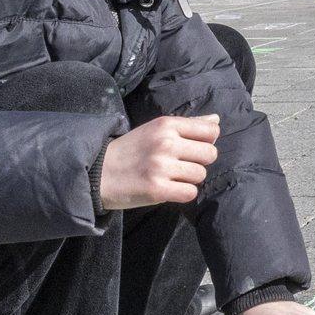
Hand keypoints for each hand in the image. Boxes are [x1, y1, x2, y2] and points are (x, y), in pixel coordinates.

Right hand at [98, 114, 218, 209]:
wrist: (98, 172)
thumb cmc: (130, 150)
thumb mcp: (155, 129)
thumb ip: (187, 125)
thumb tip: (216, 121)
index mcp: (166, 125)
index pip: (210, 131)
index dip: (207, 141)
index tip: (194, 148)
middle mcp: (166, 144)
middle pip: (210, 154)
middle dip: (200, 162)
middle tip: (182, 165)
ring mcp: (161, 167)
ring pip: (200, 175)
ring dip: (190, 179)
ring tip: (172, 177)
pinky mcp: (157, 190)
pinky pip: (190, 193)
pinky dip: (183, 193)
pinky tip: (170, 189)